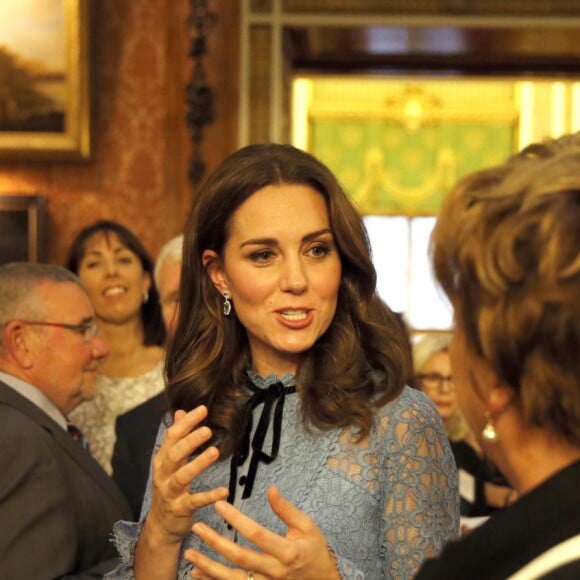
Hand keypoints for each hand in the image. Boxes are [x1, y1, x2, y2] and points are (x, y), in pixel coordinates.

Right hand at [145, 406, 228, 545]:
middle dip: (190, 441)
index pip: (172, 437)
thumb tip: (180, 412)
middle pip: (174, 454)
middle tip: (208, 430)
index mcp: (162, 460)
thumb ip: (176, 437)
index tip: (203, 410)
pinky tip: (224, 491)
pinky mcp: (180, 509)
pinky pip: (194, 501)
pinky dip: (209, 496)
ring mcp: (170, 492)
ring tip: (214, 452)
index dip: (186, 423)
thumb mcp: (169, 462)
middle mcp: (163, 474)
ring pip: (182, 476)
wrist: (160, 525)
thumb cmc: (169, 487)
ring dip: (198, 464)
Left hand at [185, 486, 340, 579]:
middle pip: (239, 558)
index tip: (219, 505)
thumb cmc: (314, 550)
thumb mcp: (307, 525)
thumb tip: (271, 489)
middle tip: (197, 526)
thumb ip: (286, 510)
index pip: (256, 534)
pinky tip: (196, 573)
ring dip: (208, 567)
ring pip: (232, 579)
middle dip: (215, 542)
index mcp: (286, 551)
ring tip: (189, 554)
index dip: (236, 520)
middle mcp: (274, 571)